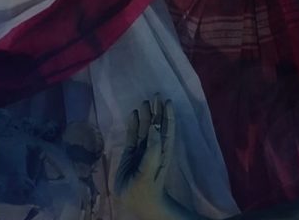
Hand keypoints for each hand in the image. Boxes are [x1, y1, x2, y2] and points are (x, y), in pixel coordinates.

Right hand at [115, 99, 175, 219]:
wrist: (138, 204)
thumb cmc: (147, 189)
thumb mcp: (150, 170)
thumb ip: (152, 150)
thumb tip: (155, 128)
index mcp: (162, 151)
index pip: (167, 129)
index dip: (168, 116)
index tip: (168, 101)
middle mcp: (153, 148)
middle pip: (156, 125)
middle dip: (157, 111)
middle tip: (155, 94)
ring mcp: (141, 150)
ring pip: (145, 128)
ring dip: (145, 115)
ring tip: (144, 101)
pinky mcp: (130, 154)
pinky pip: (132, 135)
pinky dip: (133, 124)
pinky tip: (133, 114)